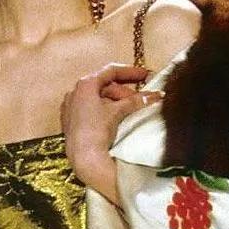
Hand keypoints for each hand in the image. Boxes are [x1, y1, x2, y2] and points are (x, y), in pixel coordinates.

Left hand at [62, 63, 153, 202]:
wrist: (83, 158)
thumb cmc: (98, 130)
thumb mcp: (119, 111)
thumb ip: (137, 101)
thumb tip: (157, 95)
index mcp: (85, 84)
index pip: (111, 71)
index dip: (130, 72)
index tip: (145, 75)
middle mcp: (75, 92)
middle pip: (104, 86)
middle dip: (124, 92)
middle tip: (139, 99)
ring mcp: (70, 106)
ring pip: (97, 98)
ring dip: (115, 102)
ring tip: (129, 110)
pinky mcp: (70, 121)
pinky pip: (90, 109)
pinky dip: (104, 110)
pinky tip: (114, 118)